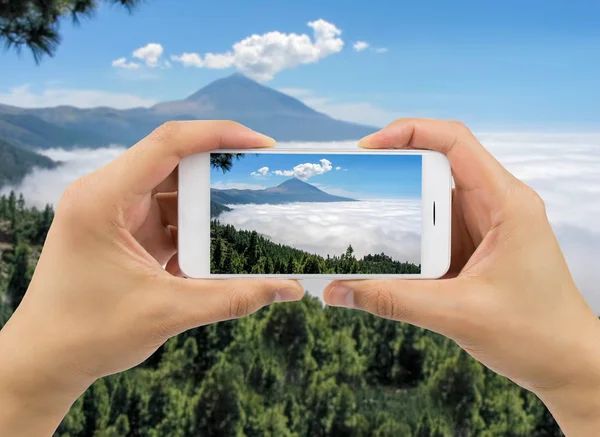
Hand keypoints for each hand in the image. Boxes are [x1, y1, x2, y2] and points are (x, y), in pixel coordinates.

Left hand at [0, 121, 303, 435]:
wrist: (45, 360)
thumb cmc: (88, 334)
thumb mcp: (168, 312)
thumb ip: (233, 297)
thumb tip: (289, 288)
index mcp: (102, 199)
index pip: (168, 143)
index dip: (220, 135)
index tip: (262, 146)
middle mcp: (105, 195)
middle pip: (174, 163)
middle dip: (220, 173)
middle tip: (263, 181)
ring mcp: (113, 212)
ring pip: (173, 190)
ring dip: (207, 205)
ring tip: (246, 216)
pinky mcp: (122, 230)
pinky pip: (166, 215)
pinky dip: (193, 227)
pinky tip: (216, 244)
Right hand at [324, 118, 599, 435]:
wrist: (566, 362)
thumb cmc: (534, 334)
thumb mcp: (457, 314)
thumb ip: (393, 300)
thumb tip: (337, 291)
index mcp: (506, 204)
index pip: (454, 142)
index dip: (408, 132)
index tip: (367, 148)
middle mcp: (497, 205)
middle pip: (439, 164)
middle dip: (395, 167)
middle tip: (355, 180)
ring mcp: (487, 225)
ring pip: (436, 196)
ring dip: (401, 202)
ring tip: (362, 210)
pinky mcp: (477, 245)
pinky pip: (438, 225)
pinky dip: (411, 230)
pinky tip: (388, 244)